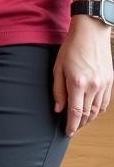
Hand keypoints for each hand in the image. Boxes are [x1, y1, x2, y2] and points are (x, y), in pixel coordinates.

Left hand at [53, 18, 112, 134]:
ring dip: (89, 119)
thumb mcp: (58, 67)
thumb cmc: (71, 48)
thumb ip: (58, 90)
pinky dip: (98, 111)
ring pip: (97, 111)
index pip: (75, 112)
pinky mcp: (110, 83)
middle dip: (79, 124)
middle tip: (72, 129)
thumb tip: (59, 109)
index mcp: (77, 83)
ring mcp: (103, 85)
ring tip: (80, 123)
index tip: (68, 133)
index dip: (72, 126)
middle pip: (87, 114)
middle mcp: (93, 87)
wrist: (91, 34)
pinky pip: (105, 103)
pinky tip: (92, 113)